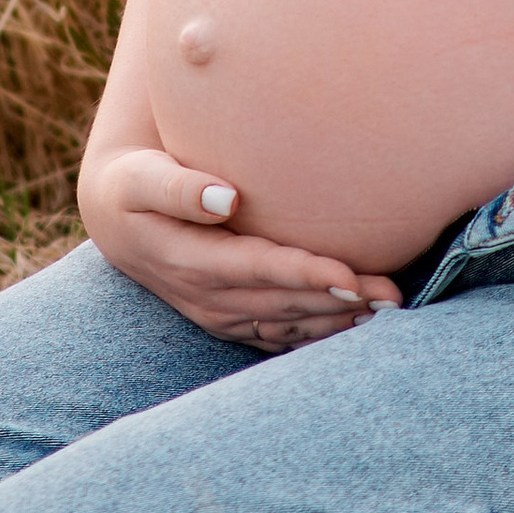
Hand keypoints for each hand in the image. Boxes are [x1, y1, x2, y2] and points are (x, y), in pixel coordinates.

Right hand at [78, 143, 402, 349]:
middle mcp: (210, 297)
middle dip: (339, 302)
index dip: (303, 274)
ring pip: (289, 323)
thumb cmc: (135, 184)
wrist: (119, 220)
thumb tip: (225, 196)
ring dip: (338, 321)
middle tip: (394, 296)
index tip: (349, 276)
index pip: (257, 269)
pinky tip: (359, 324)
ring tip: (389, 310)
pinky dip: (320, 331)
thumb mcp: (142, 179)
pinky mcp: (234, 319)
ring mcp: (222, 314)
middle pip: (284, 302)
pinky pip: (282, 333)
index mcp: (191, 261)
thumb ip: (179, 187)